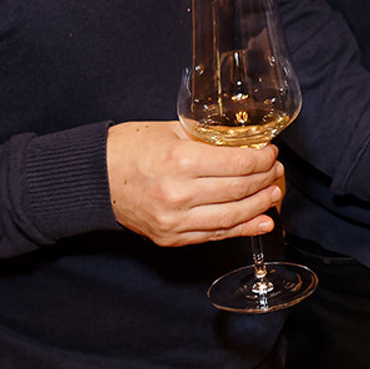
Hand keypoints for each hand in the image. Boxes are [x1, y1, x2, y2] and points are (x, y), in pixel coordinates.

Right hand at [107, 121, 285, 246]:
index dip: (263, 159)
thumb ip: (207, 138)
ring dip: (260, 205)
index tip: (271, 152)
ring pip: (232, 216)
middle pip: (240, 189)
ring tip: (274, 193)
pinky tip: (262, 221)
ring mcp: (175, 220)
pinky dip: (242, 228)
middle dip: (265, 179)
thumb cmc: (128, 149)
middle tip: (276, 170)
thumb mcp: (171, 131)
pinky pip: (215, 235)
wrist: (93, 179)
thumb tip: (245, 142)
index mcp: (180, 161)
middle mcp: (179, 194)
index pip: (238, 163)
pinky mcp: (171, 237)